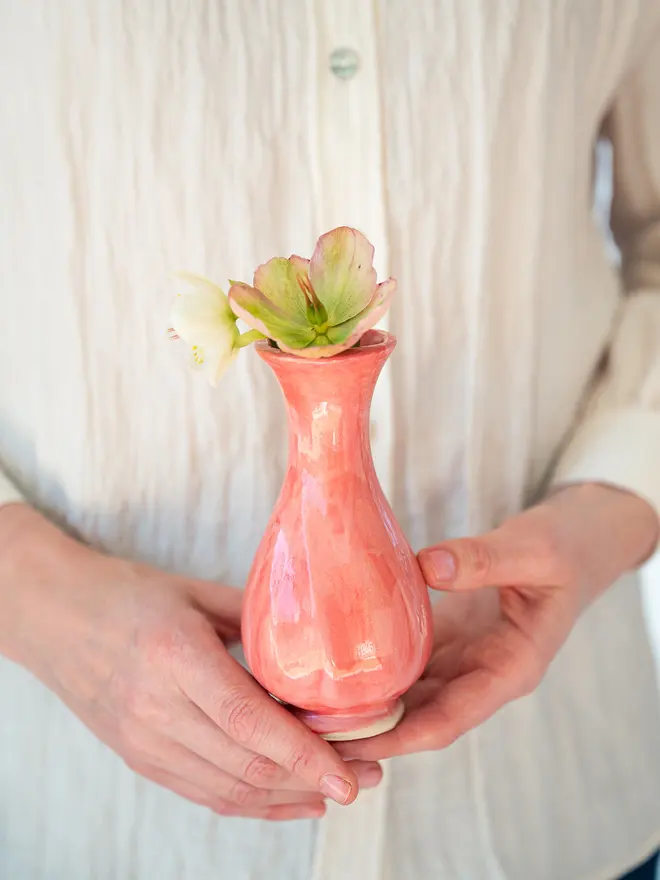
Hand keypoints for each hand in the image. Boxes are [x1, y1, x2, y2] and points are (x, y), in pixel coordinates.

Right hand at [0, 505, 381, 818]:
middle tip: (364, 774)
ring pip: (229, 790)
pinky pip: (204, 793)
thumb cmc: (126, 594)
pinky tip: (290, 800)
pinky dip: (252, 803)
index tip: (350, 772)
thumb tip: (315, 640)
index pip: (250, 722)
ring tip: (337, 789)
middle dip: (313, 778)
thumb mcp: (194, 592)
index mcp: (176, 657)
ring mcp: (144, 742)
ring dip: (289, 798)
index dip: (306, 754)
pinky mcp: (140, 758)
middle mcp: (158, 710)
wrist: (54, 616)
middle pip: (247, 765)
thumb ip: (254, 619)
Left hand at [339, 483, 658, 760]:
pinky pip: (407, 657)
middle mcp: (482, 674)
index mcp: (511, 670)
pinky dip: (373, 665)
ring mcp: (465, 656)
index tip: (350, 746)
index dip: (398, 738)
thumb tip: (427, 563)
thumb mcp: (532, 551)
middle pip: (419, 717)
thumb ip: (483, 559)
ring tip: (309, 707)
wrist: (575, 540)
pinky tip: (334, 660)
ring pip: (409, 691)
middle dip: (368, 732)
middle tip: (308, 734)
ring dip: (363, 703)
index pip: (448, 720)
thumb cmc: (563, 548)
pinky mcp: (449, 633)